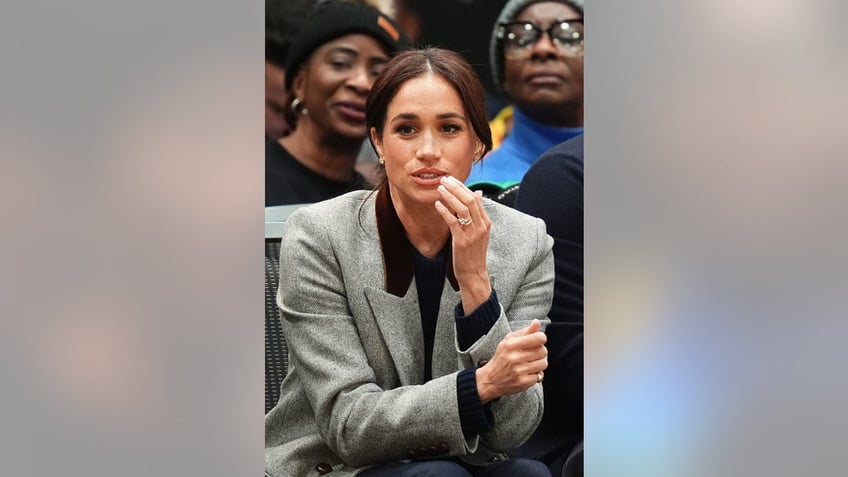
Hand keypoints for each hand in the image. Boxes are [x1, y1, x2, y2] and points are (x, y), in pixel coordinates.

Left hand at [434, 175, 490, 311]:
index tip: (451, 180)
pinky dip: (445, 211)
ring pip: (463, 208)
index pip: (475, 198)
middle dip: (456, 187)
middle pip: (470, 199)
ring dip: (450, 196)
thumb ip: (478, 213)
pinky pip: (453, 222)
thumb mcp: (479, 231)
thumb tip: (478, 193)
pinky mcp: (462, 241)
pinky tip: (437, 204)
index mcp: (486, 222)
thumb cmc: (473, 253)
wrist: (474, 274)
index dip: (462, 187)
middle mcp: (481, 226)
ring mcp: (473, 233)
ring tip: (439, 188)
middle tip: (444, 179)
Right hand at [476, 320, 547, 402]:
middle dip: (540, 351)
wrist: (491, 379)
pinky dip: (536, 374)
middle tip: (532, 353)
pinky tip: (528, 372)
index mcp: (511, 344)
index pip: (539, 337)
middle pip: (543, 350)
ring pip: (543, 363)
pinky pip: (540, 375)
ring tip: (531, 363)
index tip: (537, 341)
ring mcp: (519, 371)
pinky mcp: (523, 382)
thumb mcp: (509, 340)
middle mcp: (515, 357)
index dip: (540, 338)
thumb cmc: (502, 357)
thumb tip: (537, 322)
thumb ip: (525, 331)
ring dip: (539, 363)